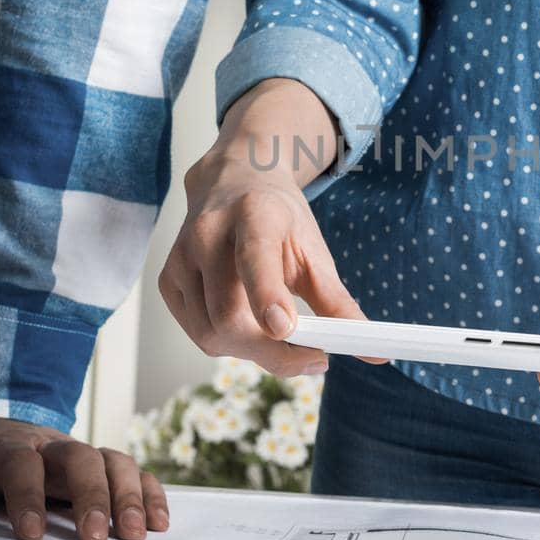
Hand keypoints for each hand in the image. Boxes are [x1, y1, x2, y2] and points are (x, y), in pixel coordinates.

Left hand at [0, 418, 167, 539]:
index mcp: (5, 443)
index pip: (20, 463)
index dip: (27, 495)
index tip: (30, 534)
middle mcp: (49, 445)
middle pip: (79, 457)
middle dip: (91, 495)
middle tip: (94, 538)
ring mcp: (78, 454)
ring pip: (113, 461)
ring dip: (128, 496)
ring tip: (135, 534)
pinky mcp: (98, 466)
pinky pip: (132, 471)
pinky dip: (150, 492)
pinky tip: (159, 522)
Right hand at [159, 79, 372, 375]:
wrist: (234, 182)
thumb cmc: (279, 219)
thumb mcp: (315, 250)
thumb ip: (339, 302)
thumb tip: (373, 351)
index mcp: (252, 215)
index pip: (254, 258)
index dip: (266, 296)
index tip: (285, 330)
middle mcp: (207, 234)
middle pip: (229, 315)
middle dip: (272, 352)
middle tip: (314, 357)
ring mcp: (180, 258)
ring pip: (211, 333)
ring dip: (253, 352)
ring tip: (282, 337)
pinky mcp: (167, 281)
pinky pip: (199, 333)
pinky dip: (230, 343)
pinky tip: (250, 325)